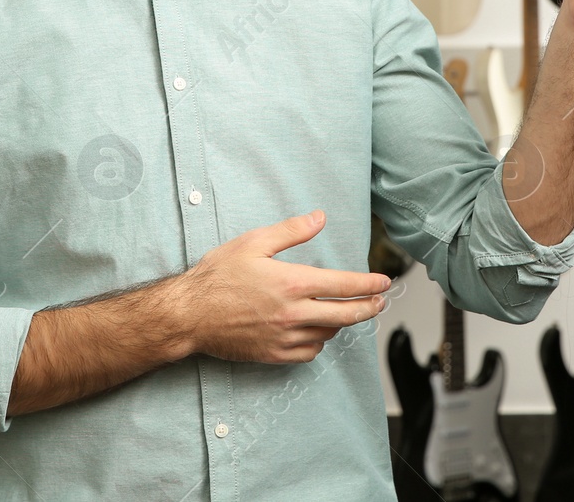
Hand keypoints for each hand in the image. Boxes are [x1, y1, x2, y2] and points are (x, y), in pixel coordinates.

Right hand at [175, 210, 390, 363]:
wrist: (190, 314)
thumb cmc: (217, 276)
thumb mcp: (254, 242)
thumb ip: (291, 231)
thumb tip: (320, 218)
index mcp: (292, 283)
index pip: (344, 285)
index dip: (369, 284)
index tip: (383, 283)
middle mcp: (294, 314)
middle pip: (346, 315)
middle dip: (369, 308)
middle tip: (379, 302)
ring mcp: (285, 337)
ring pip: (329, 334)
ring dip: (342, 323)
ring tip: (345, 312)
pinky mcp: (274, 354)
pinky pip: (310, 352)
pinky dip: (319, 342)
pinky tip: (317, 331)